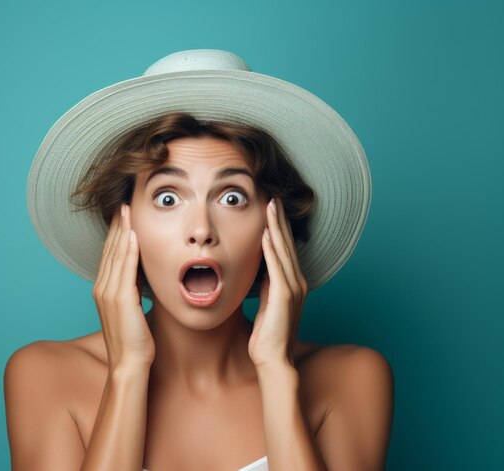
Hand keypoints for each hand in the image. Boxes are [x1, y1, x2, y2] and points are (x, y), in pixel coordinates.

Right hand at [92, 203, 154, 369]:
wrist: (129, 363)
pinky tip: (133, 235)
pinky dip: (128, 250)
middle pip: (110, 250)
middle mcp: (102, 289)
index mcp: (104, 290)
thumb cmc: (133, 341)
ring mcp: (109, 294)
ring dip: (122, 231)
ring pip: (116, 255)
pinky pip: (125, 269)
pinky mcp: (121, 300)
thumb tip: (142, 276)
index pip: (109, 256)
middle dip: (117, 226)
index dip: (115, 234)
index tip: (122, 216)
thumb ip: (132, 291)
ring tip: (126, 211)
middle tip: (122, 205)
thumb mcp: (131, 310)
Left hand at [248, 197, 307, 368]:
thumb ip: (267, 284)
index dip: (280, 227)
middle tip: (274, 197)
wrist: (273, 358)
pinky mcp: (284, 296)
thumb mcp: (266, 302)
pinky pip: (277, 267)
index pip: (286, 249)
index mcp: (293, 283)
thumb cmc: (268, 334)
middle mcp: (297, 282)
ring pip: (283, 251)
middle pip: (287, 244)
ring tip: (271, 206)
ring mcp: (293, 288)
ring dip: (276, 227)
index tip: (273, 209)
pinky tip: (266, 234)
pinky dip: (271, 250)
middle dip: (280, 220)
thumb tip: (262, 267)